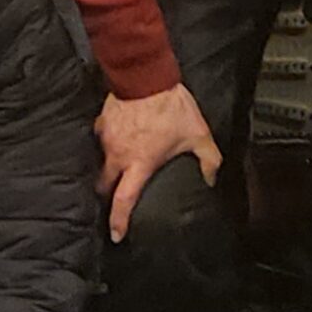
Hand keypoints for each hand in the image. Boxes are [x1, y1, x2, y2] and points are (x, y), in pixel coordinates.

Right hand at [96, 85, 218, 241]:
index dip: (118, 220)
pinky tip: (117, 140)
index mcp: (139, 164)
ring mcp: (106, 138)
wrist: (146, 76)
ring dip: (108, 168)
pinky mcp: (101, 122)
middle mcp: (118, 155)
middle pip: (103, 185)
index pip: (124, 200)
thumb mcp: (198, 134)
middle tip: (113, 200)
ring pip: (101, 161)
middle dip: (106, 195)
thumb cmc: (171, 107)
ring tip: (118, 168)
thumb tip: (211, 179)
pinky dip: (108, 144)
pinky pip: (101, 139)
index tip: (116, 235)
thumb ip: (209, 160)